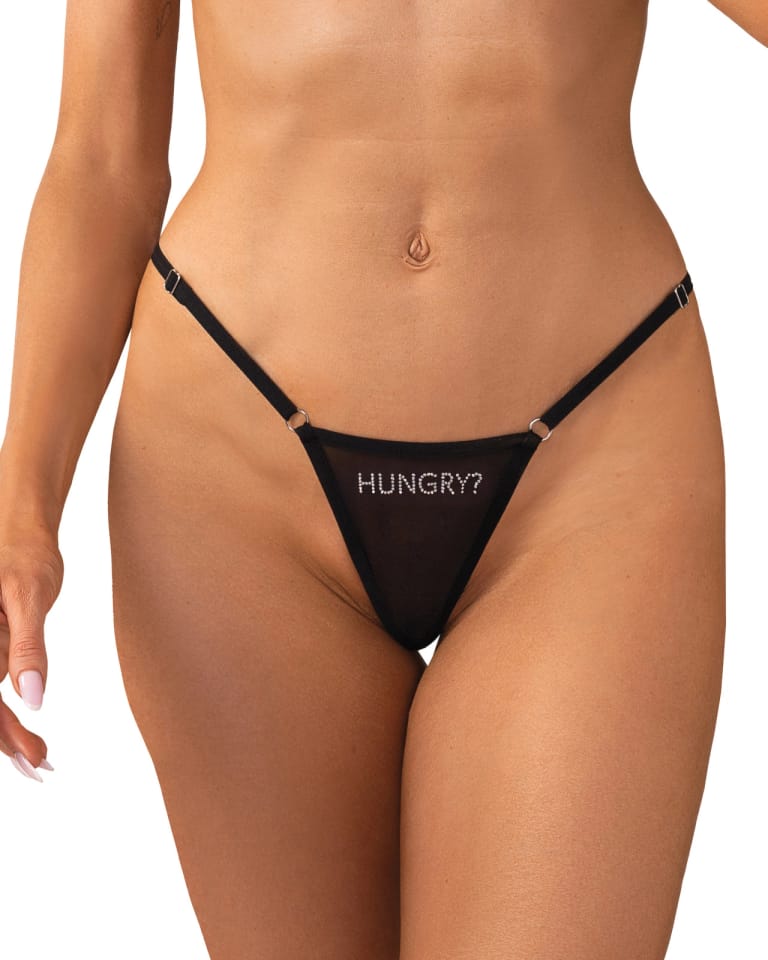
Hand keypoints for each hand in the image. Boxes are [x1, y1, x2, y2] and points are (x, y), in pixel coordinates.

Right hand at [0, 529, 62, 781]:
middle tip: (42, 766)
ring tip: (39, 758)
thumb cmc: (25, 554)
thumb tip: (32, 697)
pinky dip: (5, 713)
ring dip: (6, 733)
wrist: (19, 528)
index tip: (32, 759)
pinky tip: (25, 733)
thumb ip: (28, 647)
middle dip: (6, 740)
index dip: (3, 732)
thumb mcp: (29, 595)